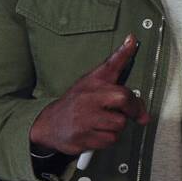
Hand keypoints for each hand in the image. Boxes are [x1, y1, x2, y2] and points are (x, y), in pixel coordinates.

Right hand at [29, 35, 149, 154]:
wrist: (49, 124)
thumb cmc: (76, 103)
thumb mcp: (92, 80)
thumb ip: (115, 64)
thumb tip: (132, 42)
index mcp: (92, 82)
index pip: (110, 65)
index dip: (124, 54)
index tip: (132, 41)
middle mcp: (88, 98)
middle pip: (123, 98)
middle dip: (132, 109)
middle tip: (129, 112)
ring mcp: (84, 118)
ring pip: (120, 124)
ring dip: (116, 126)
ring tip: (103, 122)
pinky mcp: (83, 137)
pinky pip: (110, 140)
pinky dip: (107, 139)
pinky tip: (96, 132)